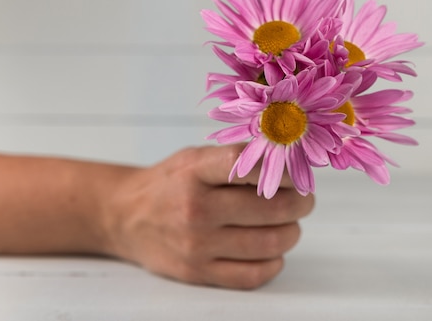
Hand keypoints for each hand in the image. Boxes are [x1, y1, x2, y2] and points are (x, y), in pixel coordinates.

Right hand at [102, 144, 314, 288]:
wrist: (126, 217)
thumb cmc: (170, 183)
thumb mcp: (195, 157)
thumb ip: (237, 158)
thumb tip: (291, 160)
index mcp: (195, 171)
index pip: (253, 167)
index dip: (287, 170)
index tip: (299, 173)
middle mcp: (196, 209)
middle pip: (272, 208)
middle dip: (301, 203)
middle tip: (304, 200)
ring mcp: (197, 245)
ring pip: (271, 243)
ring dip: (292, 232)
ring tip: (289, 224)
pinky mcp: (198, 273)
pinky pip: (253, 274)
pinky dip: (274, 262)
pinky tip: (273, 251)